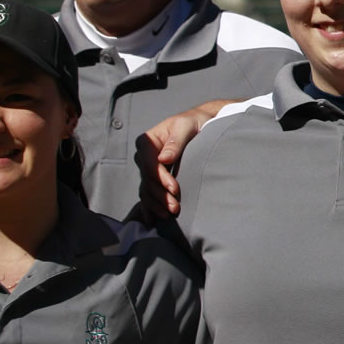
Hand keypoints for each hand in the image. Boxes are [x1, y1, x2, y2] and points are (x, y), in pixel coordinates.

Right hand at [135, 100, 229, 220]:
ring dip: (157, 204)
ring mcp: (147, 168)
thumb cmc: (193, 122)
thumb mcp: (185, 126)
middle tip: (175, 208)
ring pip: (147, 190)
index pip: (150, 164)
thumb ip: (175, 141)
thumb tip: (163, 159)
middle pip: (148, 180)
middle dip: (161, 195)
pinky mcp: (154, 178)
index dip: (161, 178)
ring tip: (170, 215)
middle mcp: (143, 156)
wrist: (199, 124)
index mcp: (147, 141)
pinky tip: (153, 220)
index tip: (175, 189)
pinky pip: (148, 194)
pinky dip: (149, 207)